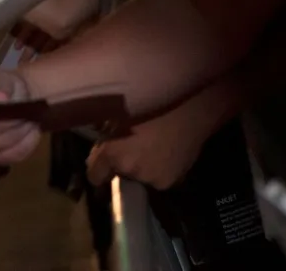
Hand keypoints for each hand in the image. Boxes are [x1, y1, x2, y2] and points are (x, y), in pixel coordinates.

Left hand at [84, 104, 212, 189]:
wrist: (190, 109)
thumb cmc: (150, 103)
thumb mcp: (119, 111)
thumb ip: (103, 127)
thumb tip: (96, 131)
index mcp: (113, 152)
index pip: (95, 176)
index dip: (97, 169)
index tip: (101, 163)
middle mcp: (131, 170)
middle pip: (120, 173)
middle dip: (123, 162)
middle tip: (132, 144)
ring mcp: (154, 179)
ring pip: (141, 176)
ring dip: (143, 165)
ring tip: (153, 145)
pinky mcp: (173, 182)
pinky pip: (159, 177)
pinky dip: (160, 168)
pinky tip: (166, 150)